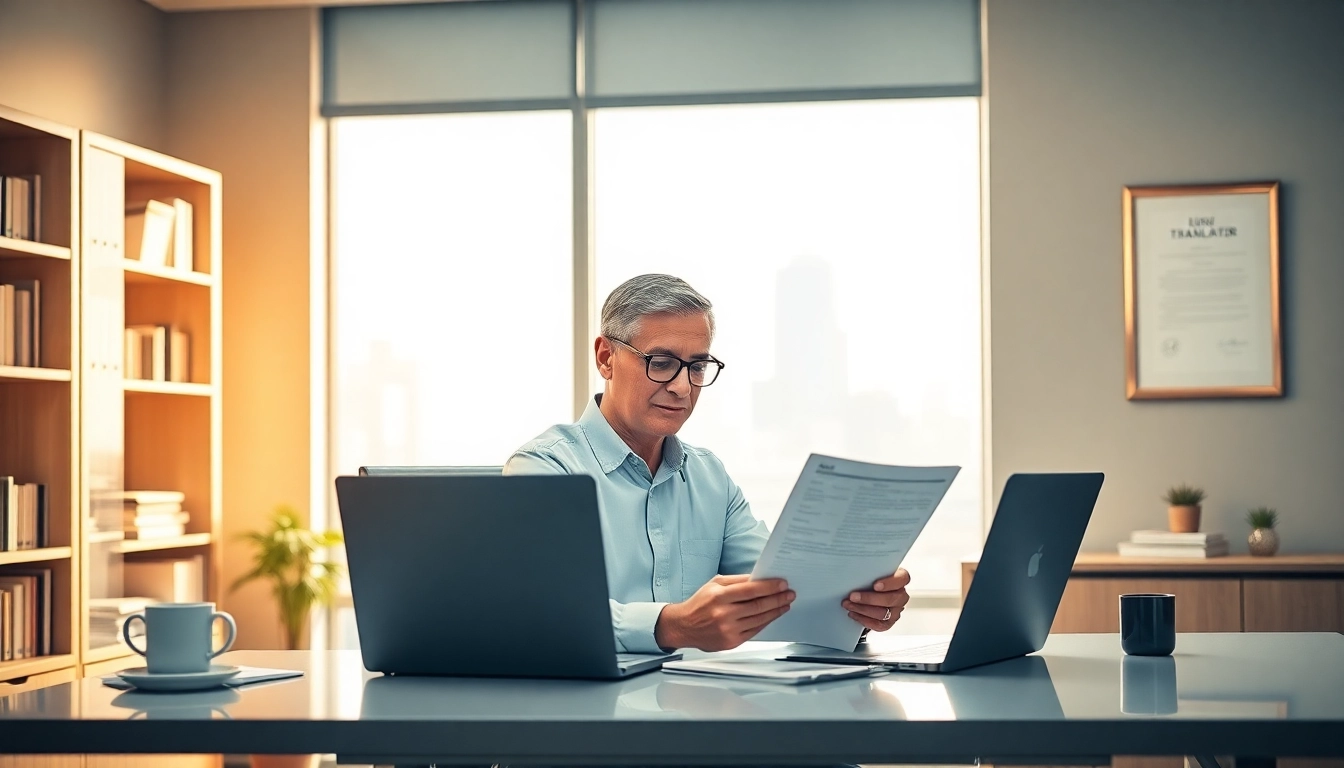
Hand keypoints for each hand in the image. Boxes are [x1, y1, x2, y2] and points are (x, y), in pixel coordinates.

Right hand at [655, 574, 794, 651]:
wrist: (684, 627)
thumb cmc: (700, 603)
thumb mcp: (714, 584)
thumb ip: (737, 581)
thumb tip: (760, 578)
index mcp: (719, 596)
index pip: (751, 590)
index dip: (770, 586)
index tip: (783, 583)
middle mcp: (723, 614)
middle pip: (758, 606)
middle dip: (778, 599)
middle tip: (790, 593)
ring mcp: (728, 630)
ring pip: (759, 619)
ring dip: (776, 611)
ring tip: (785, 604)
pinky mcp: (731, 642)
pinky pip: (755, 631)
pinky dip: (766, 622)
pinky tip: (772, 615)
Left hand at [842, 568, 909, 632]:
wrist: (870, 594)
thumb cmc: (872, 580)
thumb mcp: (873, 572)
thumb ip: (870, 571)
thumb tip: (854, 572)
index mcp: (900, 579)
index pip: (902, 579)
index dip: (889, 583)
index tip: (875, 585)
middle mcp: (901, 596)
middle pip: (890, 599)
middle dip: (869, 599)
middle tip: (853, 596)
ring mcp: (896, 610)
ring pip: (883, 613)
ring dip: (862, 609)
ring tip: (849, 605)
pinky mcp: (889, 622)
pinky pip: (878, 625)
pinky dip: (864, 620)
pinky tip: (853, 613)